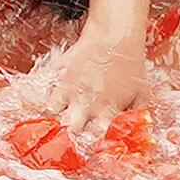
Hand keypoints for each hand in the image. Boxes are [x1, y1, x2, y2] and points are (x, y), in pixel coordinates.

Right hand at [49, 24, 150, 138]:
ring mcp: (69, 88)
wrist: (115, 35)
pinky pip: (40, 90)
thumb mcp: (142, 93)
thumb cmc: (130, 65)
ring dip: (51, 116)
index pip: (96, 137)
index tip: (90, 144)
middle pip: (70, 129)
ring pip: (51, 112)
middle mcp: (86, 103)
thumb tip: (136, 134)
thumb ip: (136, 116)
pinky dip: (37, 97)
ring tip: (53, 118)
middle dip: (68, 134)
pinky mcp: (58, 74)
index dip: (92, 143)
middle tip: (69, 133)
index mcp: (107, 111)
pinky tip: (39, 100)